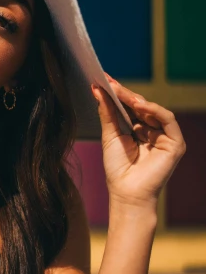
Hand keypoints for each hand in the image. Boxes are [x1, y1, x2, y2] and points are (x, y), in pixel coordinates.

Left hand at [91, 72, 186, 207]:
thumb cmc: (118, 169)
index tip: (104, 80)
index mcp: (138, 130)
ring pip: (154, 110)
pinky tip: (140, 105)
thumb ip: (107, 113)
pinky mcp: (175, 143)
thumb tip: (97, 90)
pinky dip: (155, 110)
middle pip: (141, 107)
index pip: (130, 107)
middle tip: (110, 82)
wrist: (127, 194)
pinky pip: (168, 120)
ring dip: (137, 100)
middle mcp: (153, 131)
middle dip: (125, 94)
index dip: (118, 94)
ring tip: (121, 93)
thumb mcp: (110, 136)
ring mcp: (165, 137)